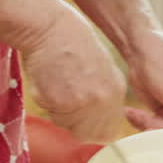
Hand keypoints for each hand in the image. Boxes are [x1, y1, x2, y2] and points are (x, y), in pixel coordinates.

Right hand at [16, 8, 126, 143]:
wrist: (49, 27)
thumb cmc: (71, 42)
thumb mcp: (100, 68)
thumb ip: (103, 96)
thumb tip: (99, 122)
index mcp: (115, 90)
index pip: (109, 132)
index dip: (93, 128)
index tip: (82, 119)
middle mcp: (102, 100)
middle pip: (86, 134)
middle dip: (75, 124)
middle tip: (64, 101)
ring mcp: (81, 103)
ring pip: (66, 126)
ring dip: (58, 113)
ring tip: (56, 85)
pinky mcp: (59, 102)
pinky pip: (51, 115)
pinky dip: (46, 103)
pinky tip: (47, 82)